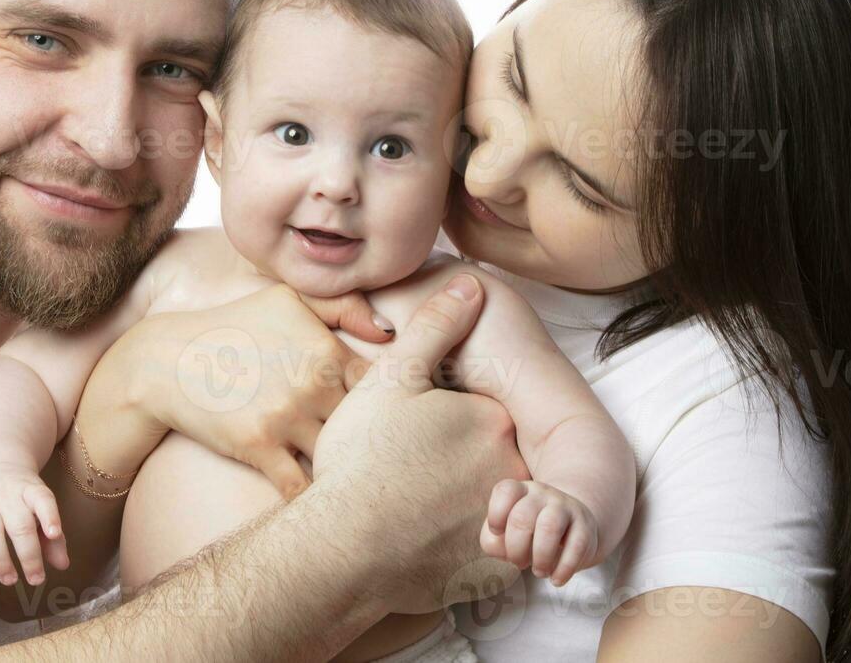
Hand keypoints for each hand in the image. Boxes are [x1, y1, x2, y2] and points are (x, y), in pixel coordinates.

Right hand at [0, 461, 69, 592]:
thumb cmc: (20, 497)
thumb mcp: (40, 507)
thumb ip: (53, 537)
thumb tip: (62, 565)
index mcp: (29, 490)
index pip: (41, 499)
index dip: (49, 515)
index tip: (54, 533)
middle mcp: (5, 497)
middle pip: (18, 524)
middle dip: (28, 554)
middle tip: (36, 579)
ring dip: (1, 561)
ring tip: (11, 580)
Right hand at [126, 282, 392, 497]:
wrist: (167, 361)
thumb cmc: (233, 327)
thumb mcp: (286, 300)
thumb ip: (342, 307)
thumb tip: (389, 333)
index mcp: (327, 350)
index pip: (388, 386)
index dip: (398, 406)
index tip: (399, 421)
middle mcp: (313, 383)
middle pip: (370, 427)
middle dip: (381, 444)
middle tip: (395, 462)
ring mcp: (286, 418)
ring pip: (341, 458)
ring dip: (352, 472)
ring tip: (366, 487)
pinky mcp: (259, 448)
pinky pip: (302, 487)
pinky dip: (317, 499)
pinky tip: (326, 503)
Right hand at [311, 274, 530, 614]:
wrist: (342, 548)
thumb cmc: (363, 458)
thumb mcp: (393, 378)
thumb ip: (435, 326)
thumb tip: (470, 284)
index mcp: (492, 421)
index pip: (484, 407)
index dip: (444, 414)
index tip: (413, 429)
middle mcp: (508, 471)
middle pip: (488, 453)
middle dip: (453, 456)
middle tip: (406, 464)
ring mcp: (499, 521)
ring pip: (483, 498)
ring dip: (454, 498)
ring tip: (407, 499)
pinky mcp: (483, 567)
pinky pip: (477, 544)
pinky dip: (452, 539)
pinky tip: (414, 534)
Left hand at [480, 479, 597, 585]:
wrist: (572, 529)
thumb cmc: (530, 533)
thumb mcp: (506, 533)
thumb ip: (493, 542)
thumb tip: (502, 549)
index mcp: (519, 491)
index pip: (505, 491)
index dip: (496, 515)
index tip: (498, 532)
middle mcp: (542, 494)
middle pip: (522, 517)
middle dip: (516, 549)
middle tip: (520, 562)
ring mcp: (566, 508)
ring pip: (549, 527)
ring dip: (540, 558)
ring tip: (539, 571)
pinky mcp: (585, 527)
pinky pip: (576, 547)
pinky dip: (563, 569)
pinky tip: (557, 579)